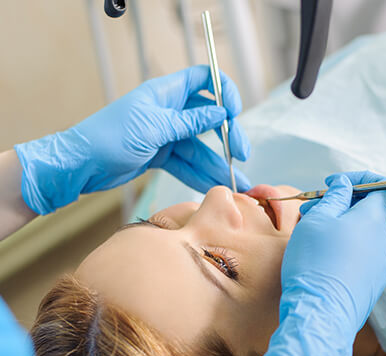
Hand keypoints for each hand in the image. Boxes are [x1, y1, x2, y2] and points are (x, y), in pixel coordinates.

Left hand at [15, 66, 250, 214]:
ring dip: (217, 164)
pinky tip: (214, 185)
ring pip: (199, 148)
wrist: (83, 164)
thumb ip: (189, 122)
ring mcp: (166, 135)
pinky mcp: (161, 155)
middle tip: (242, 155)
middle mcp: (169, 112)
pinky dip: (199, 175)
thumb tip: (221, 113)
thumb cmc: (110, 137)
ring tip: (236, 183)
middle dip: (227, 137)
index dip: (223, 92)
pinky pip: (186, 164)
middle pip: (208, 119)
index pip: (203, 81)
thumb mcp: (154, 127)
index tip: (234, 112)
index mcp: (166, 93)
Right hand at [255, 171, 385, 355]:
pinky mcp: (373, 283)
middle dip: (342, 204)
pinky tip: (322, 256)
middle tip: (313, 208)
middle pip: (370, 211)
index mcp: (375, 220)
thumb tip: (345, 185)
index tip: (334, 183)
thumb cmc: (315, 262)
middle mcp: (385, 241)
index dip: (360, 180)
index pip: (384, 186)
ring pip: (364, 234)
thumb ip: (335, 197)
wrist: (320, 312)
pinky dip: (345, 247)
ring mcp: (382, 264)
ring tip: (312, 233)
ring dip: (341, 226)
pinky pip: (362, 255)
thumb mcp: (318, 220)